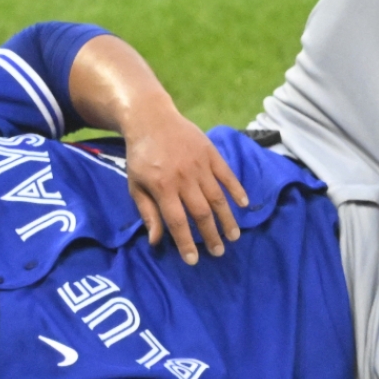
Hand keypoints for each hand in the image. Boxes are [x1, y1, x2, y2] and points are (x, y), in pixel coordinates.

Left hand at [123, 103, 248, 264]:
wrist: (151, 119)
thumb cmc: (141, 156)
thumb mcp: (135, 185)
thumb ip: (147, 212)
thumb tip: (156, 241)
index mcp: (162, 187)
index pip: (177, 221)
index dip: (186, 242)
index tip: (193, 260)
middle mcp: (183, 177)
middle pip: (201, 212)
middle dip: (210, 235)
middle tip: (218, 252)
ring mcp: (199, 164)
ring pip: (217, 196)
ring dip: (226, 218)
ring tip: (233, 236)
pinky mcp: (210, 153)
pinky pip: (226, 174)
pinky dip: (236, 189)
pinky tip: (243, 204)